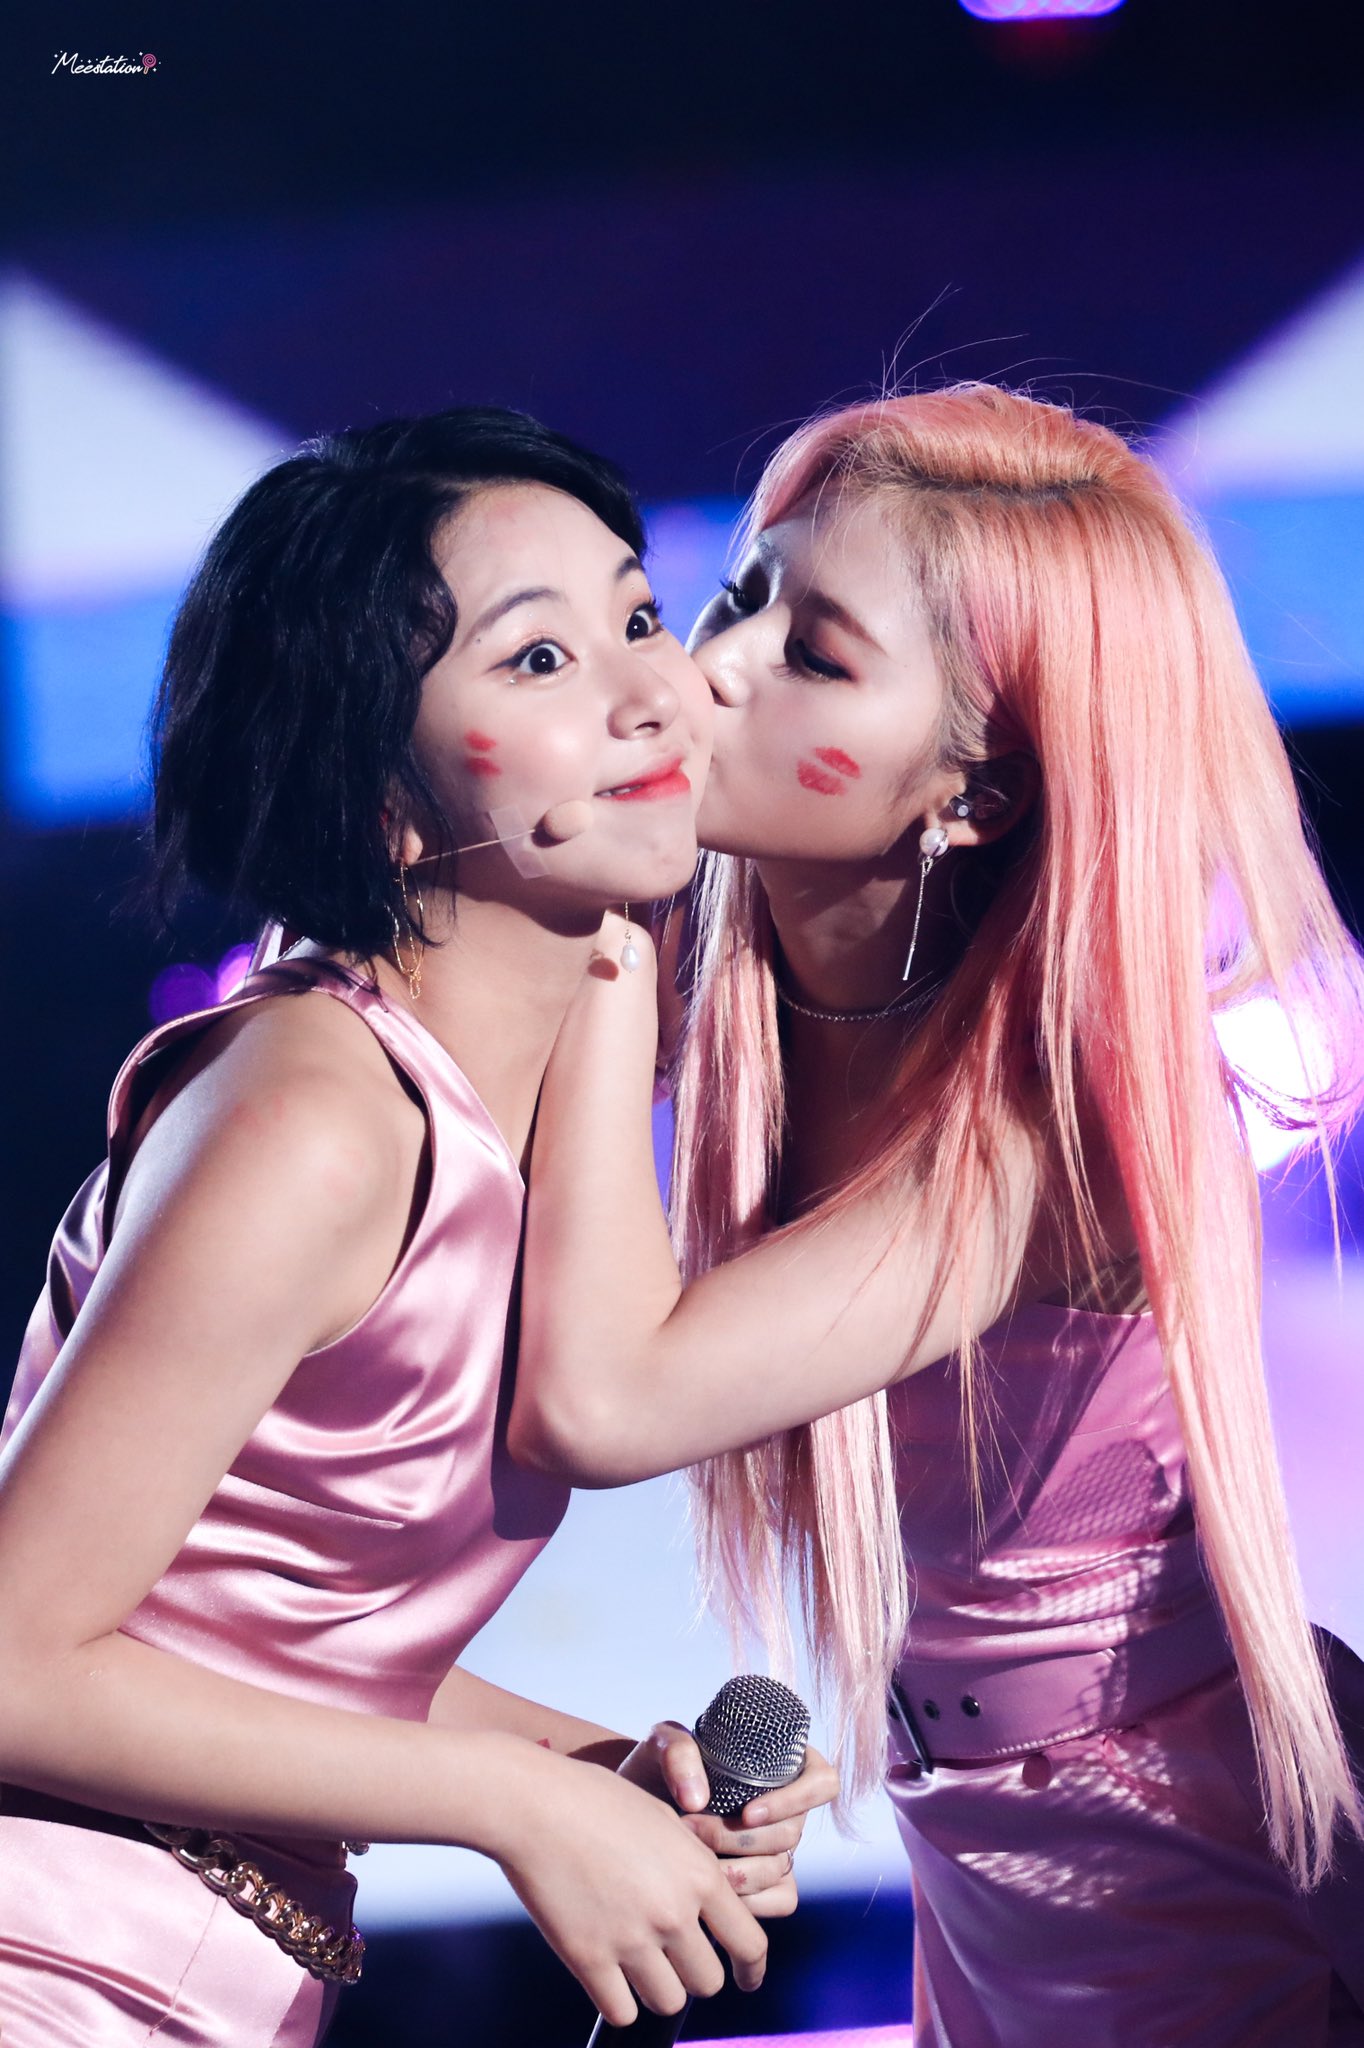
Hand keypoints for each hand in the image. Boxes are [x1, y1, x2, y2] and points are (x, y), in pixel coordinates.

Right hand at [494, 1743, 766, 2027]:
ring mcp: (631, 1938)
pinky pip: (621, 2013)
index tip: (746, 1979)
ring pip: (669, 2002)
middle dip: (694, 1973)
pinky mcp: (588, 1958)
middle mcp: (673, 1912)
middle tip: (674, 1960)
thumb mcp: (662, 1820)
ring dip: (658, 1989)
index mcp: (699, 1874)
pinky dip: (618, 2002)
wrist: (535, 1804)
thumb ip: (692, 1864)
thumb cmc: (597, 1801)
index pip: (750, 1944)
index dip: (751, 1969)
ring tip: (639, 1967)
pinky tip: (609, 1980)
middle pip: (708, 1982)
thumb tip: (710, 1905)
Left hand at [618, 1719, 839, 1918]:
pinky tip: (715, 1893)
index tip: (747, 1812)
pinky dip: (752, 1901)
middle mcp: (787, 1808)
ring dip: (737, 1872)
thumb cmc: (657, 1767)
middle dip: (740, 1840)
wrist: (638, 1806)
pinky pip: (781, 1899)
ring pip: (780, 1868)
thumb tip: (698, 1800)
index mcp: (783, 1764)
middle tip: (692, 1832)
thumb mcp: (662, 1744)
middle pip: (792, 1832)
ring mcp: (779, 1847)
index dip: (796, 1800)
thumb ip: (678, 1753)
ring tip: (693, 1863)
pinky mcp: (766, 1882)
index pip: (822, 1782)